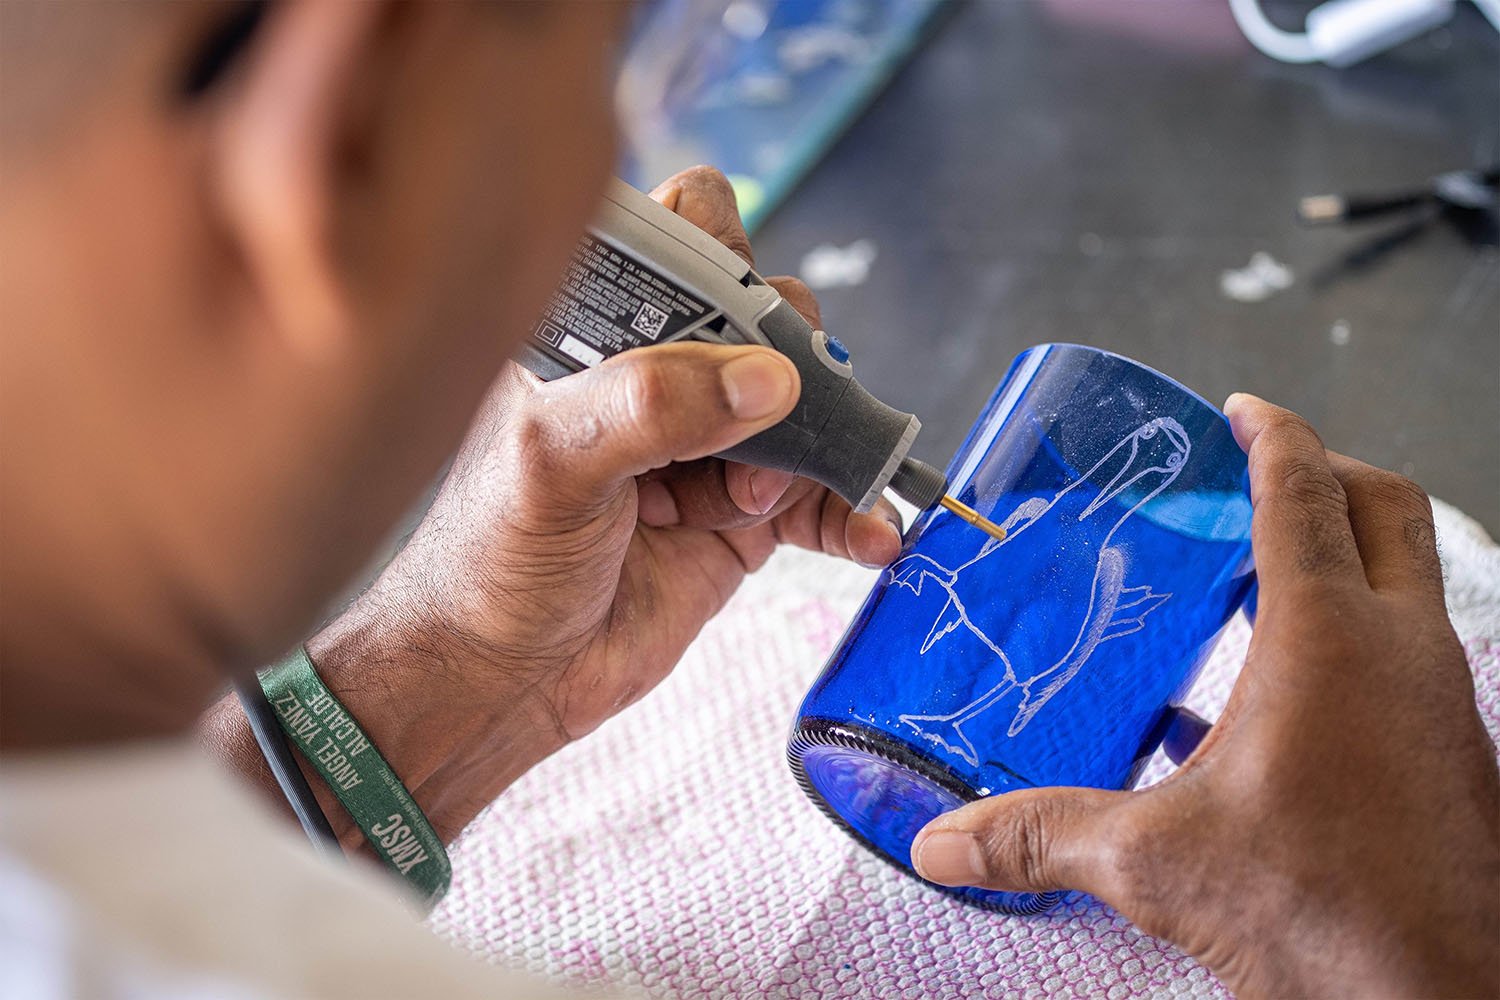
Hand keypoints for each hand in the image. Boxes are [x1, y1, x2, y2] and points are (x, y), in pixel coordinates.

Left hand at [205, 166, 902, 845]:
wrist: (500, 681)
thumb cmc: (490, 558)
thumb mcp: (554, 461)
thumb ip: (655, 405)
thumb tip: (770, 379)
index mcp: (600, 329)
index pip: (684, 236)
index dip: (722, 258)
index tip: (729, 322)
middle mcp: (661, 375)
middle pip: (768, 319)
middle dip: (777, 370)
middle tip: (743, 433)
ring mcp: (708, 445)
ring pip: (805, 408)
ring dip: (808, 451)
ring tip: (750, 506)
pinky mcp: (741, 518)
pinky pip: (822, 497)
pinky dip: (852, 513)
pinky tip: (873, 535)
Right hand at [909, 395, 1499, 996]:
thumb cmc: (1327, 916)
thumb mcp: (1159, 865)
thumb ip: (1043, 837)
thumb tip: (946, 843)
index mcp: (1329, 638)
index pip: (1302, 492)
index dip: (1270, 434)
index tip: (1239, 410)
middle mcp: (1402, 651)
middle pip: (1384, 508)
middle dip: (1323, 471)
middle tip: (1255, 473)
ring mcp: (1439, 702)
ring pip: (1406, 581)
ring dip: (1342, 554)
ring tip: (1255, 576)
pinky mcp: (1448, 754)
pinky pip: (1404, 657)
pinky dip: (1350, 638)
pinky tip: (1272, 701)